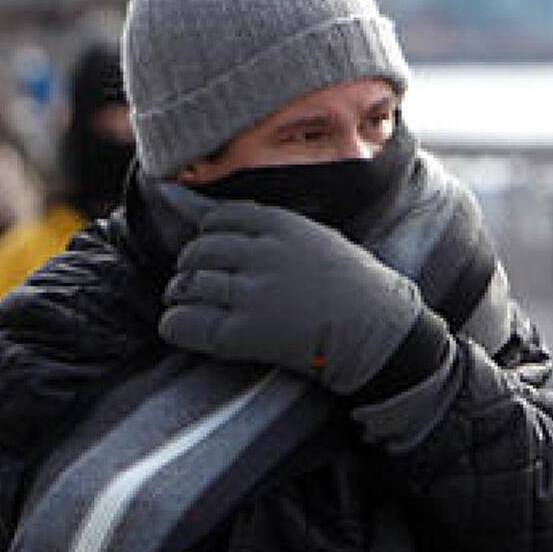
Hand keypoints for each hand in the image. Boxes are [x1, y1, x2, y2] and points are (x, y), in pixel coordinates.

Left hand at [159, 200, 427, 395]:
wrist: (378, 333)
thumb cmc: (357, 289)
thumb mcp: (321, 239)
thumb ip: (281, 233)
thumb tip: (237, 232)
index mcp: (282, 227)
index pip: (220, 217)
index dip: (206, 233)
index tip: (209, 247)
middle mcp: (262, 255)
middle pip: (198, 251)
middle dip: (190, 265)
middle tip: (194, 280)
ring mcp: (252, 294)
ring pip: (189, 284)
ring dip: (180, 295)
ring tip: (185, 303)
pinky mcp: (243, 333)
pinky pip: (186, 323)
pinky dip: (175, 323)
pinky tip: (178, 326)